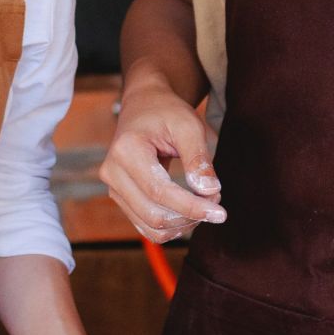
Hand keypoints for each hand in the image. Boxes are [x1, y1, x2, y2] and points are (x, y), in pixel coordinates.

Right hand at [100, 69, 225, 242]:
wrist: (143, 106)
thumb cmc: (166, 112)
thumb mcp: (188, 125)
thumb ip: (198, 158)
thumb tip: (209, 191)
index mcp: (126, 151)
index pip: (160, 192)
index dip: (192, 207)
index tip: (220, 212)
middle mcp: (112, 172)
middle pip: (153, 214)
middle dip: (190, 216)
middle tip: (216, 202)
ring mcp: (113, 188)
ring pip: (150, 227)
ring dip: (182, 225)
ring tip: (204, 206)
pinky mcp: (121, 198)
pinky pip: (146, 226)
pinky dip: (172, 227)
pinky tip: (189, 213)